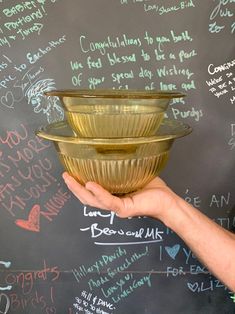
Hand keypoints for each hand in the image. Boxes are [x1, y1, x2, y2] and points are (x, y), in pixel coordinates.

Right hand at [62, 172, 178, 220]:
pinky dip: (98, 193)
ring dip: (79, 190)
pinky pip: (108, 201)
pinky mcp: (124, 208)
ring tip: (69, 179)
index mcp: (113, 195)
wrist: (167, 201)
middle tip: (64, 175)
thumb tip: (114, 150)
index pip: (92, 192)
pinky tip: (89, 185)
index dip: (79, 184)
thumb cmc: (153, 189)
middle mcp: (112, 203)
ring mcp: (117, 207)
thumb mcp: (133, 174)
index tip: (70, 172)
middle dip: (74, 187)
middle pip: (87, 198)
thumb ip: (122, 167)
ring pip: (93, 201)